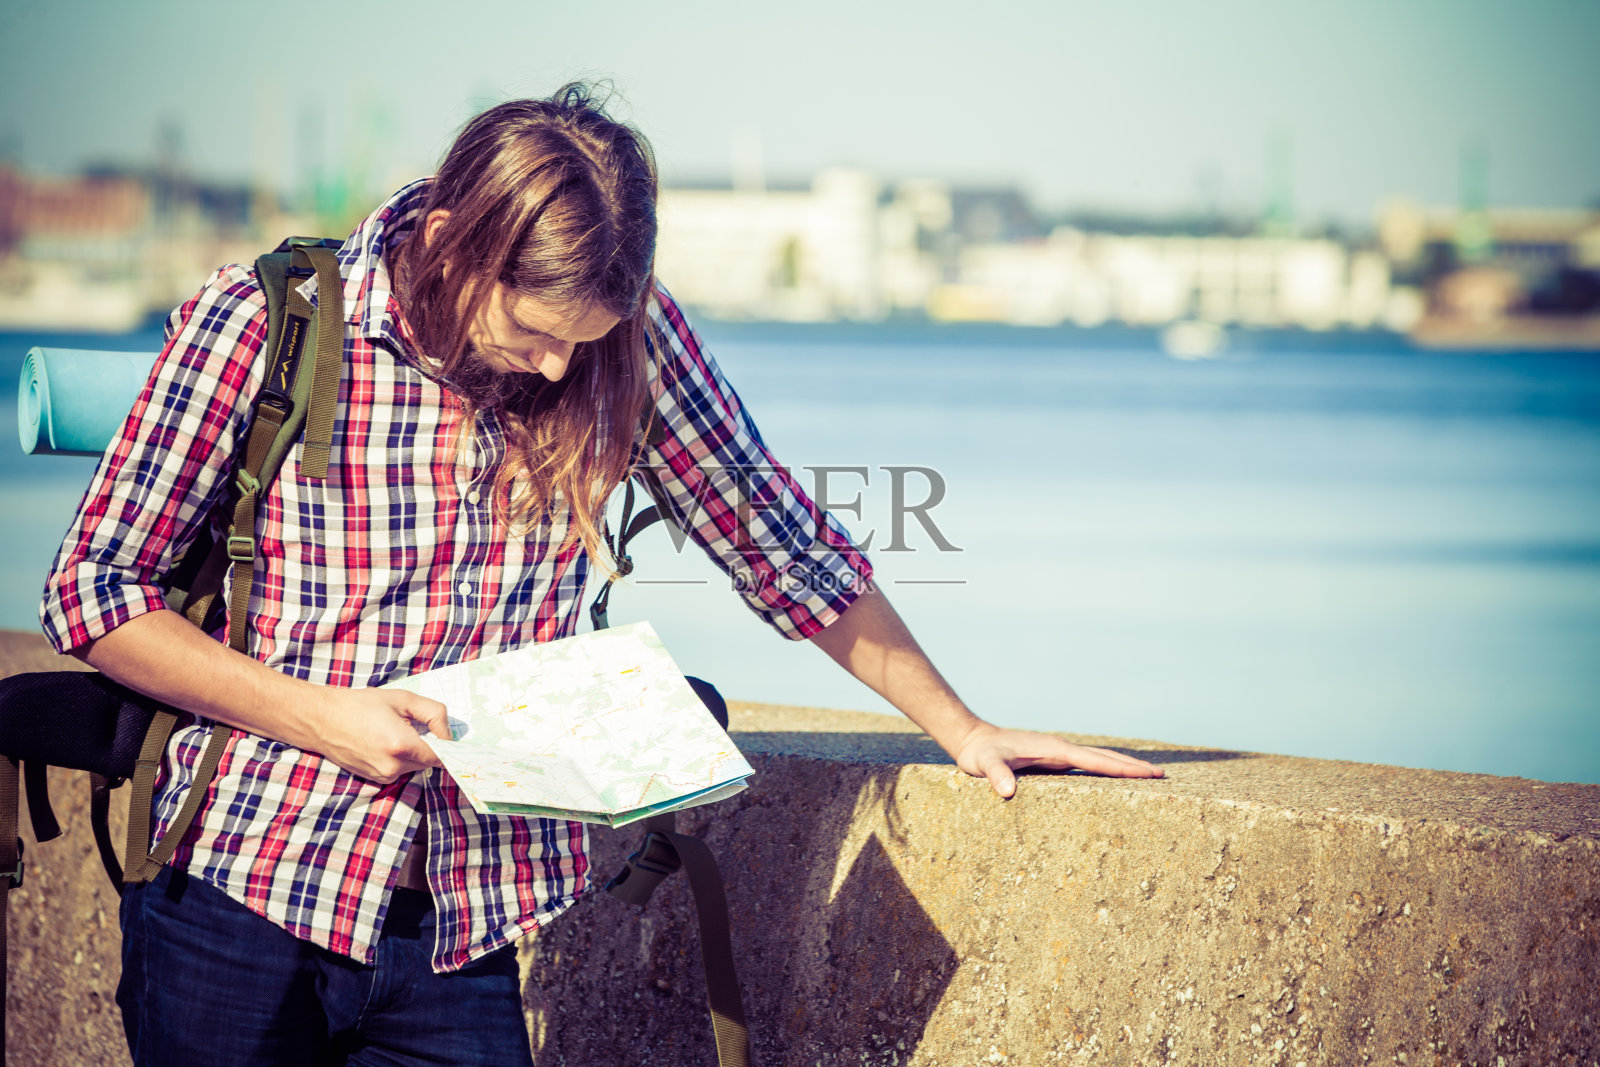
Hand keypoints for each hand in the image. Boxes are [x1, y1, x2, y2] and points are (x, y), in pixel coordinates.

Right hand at [307, 687, 451, 783]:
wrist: (322, 720)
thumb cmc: (361, 705)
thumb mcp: (403, 699)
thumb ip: (434, 713)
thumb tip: (448, 734)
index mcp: (402, 746)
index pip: (441, 756)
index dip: (445, 744)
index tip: (442, 733)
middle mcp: (393, 767)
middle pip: (428, 762)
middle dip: (426, 745)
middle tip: (411, 725)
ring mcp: (382, 777)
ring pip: (413, 767)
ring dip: (412, 752)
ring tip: (392, 732)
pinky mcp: (374, 780)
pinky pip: (398, 771)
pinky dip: (398, 759)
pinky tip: (382, 742)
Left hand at [953, 722, 1165, 798]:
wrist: (973, 739)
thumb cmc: (980, 754)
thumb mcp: (984, 765)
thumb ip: (995, 774)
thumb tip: (1007, 790)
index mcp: (1055, 749)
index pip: (1096, 761)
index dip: (1123, 769)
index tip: (1149, 774)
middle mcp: (1061, 749)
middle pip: (1105, 758)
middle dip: (1133, 766)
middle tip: (1162, 776)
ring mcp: (1058, 753)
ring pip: (1098, 760)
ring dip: (1122, 767)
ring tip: (1147, 777)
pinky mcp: (1052, 760)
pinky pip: (1086, 766)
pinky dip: (1105, 770)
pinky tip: (1112, 779)